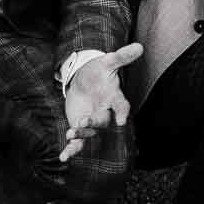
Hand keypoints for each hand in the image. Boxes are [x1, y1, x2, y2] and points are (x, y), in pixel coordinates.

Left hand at [58, 43, 144, 161]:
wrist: (85, 79)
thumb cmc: (99, 71)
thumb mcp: (108, 62)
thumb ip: (122, 57)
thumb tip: (139, 46)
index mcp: (114, 98)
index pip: (121, 106)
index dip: (122, 112)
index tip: (122, 120)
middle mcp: (105, 112)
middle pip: (103, 122)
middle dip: (94, 124)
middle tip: (83, 121)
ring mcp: (93, 121)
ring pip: (89, 134)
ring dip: (81, 136)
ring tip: (70, 134)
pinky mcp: (80, 127)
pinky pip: (78, 142)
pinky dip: (71, 150)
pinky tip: (63, 157)